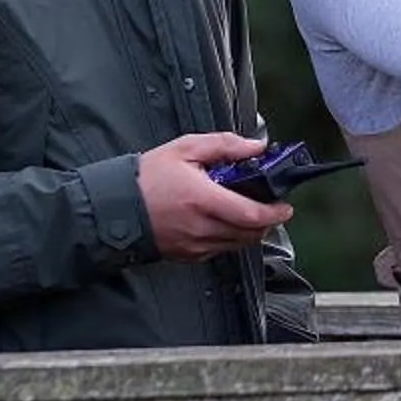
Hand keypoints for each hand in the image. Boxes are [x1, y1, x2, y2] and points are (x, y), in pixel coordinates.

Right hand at [138, 132, 291, 258]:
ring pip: (238, 244)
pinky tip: (225, 222)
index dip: (275, 212)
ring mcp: (195, 245)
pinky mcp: (188, 255)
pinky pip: (221, 250)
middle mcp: (202, 227)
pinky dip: (231, 238)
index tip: (285, 206)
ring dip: (250, 230)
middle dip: (267, 221)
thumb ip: (225, 145)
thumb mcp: (185, 148)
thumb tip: (256, 146)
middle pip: (251, 233)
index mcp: (203, 199)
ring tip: (249, 211)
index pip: (252, 215)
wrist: (114, 207)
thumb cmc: (148, 177)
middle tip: (270, 206)